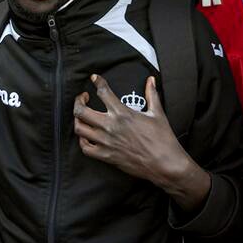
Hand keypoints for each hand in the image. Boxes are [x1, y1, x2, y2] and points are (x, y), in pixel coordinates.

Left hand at [73, 76, 205, 204]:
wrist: (164, 163)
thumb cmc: (162, 138)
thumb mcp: (157, 113)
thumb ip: (151, 94)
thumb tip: (151, 79)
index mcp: (122, 113)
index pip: (103, 92)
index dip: (97, 81)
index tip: (94, 78)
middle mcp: (111, 126)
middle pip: (81, 111)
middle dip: (78, 101)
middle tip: (83, 98)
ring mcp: (106, 142)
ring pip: (80, 129)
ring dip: (78, 120)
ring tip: (82, 116)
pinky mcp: (106, 156)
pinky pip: (86, 148)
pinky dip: (82, 141)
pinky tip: (86, 136)